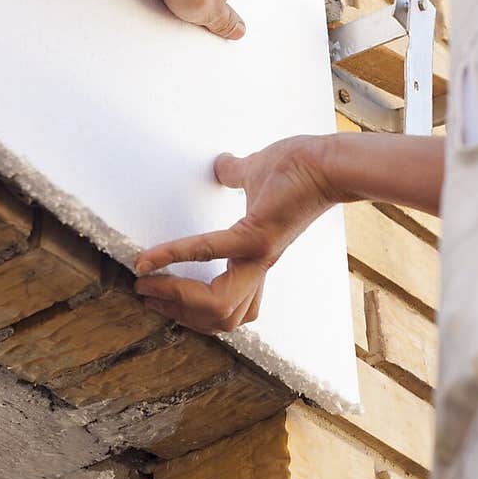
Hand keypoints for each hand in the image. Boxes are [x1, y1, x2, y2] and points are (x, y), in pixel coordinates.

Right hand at [134, 136, 334, 333]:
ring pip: (217, 304)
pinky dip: (175, 255)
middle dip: (179, 313)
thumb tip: (221, 165)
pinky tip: (151, 258)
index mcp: (255, 258)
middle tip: (147, 297)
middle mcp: (258, 265)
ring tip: (148, 283)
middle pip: (221, 318)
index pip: (227, 305)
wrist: (329, 161)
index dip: (192, 309)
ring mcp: (258, 254)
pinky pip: (209, 252)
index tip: (157, 294)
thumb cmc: (300, 167)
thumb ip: (235, 173)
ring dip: (176, 298)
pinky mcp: (257, 236)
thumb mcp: (257, 176)